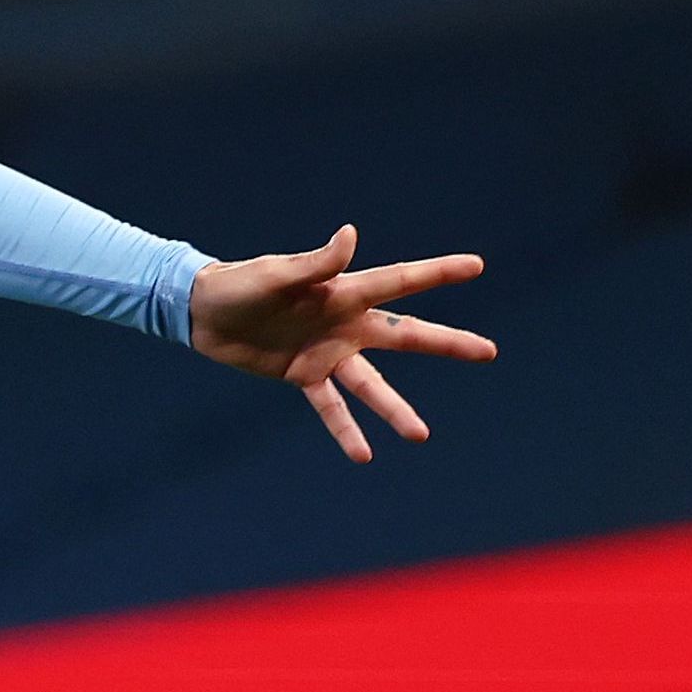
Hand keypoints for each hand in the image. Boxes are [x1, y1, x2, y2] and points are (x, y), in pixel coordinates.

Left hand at [185, 227, 497, 462]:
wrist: (202, 312)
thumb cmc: (239, 284)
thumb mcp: (275, 275)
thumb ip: (315, 263)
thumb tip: (350, 236)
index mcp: (344, 292)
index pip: (401, 281)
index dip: (439, 273)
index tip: (478, 266)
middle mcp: (345, 324)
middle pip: (405, 336)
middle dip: (447, 344)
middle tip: (489, 352)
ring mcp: (327, 352)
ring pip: (371, 385)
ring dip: (394, 410)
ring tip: (420, 435)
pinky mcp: (302, 376)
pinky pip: (329, 407)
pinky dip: (345, 430)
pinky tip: (363, 455)